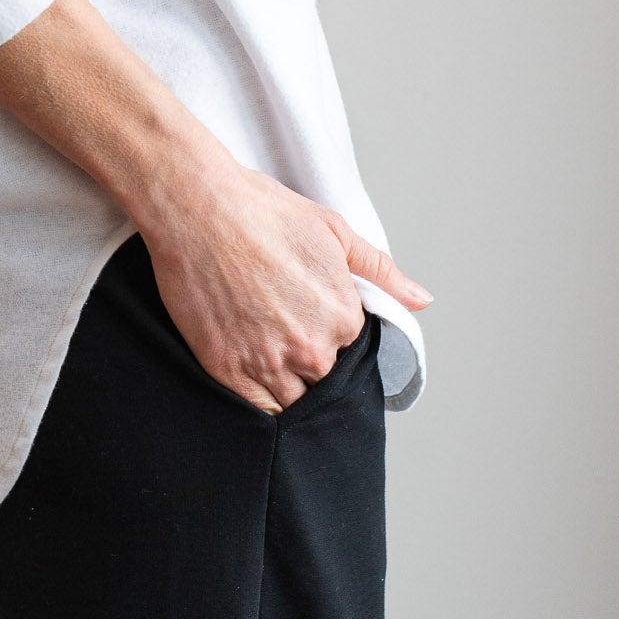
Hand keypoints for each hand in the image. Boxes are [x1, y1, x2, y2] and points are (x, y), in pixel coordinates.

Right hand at [142, 155, 432, 414]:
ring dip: (286, 386)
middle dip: (308, 363)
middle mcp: (313, 347)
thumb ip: (380, 272)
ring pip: (293, 403)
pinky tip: (249, 372)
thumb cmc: (261, 210)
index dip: (330, 336)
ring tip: (263, 348)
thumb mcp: (332, 230)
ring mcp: (269, 363)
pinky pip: (257, 411)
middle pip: (324, 381)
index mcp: (344, 316)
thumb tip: (421, 300)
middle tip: (281, 329)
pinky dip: (259, 401)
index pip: (350, 350)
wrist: (196, 206)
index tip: (306, 318)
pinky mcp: (228, 371)